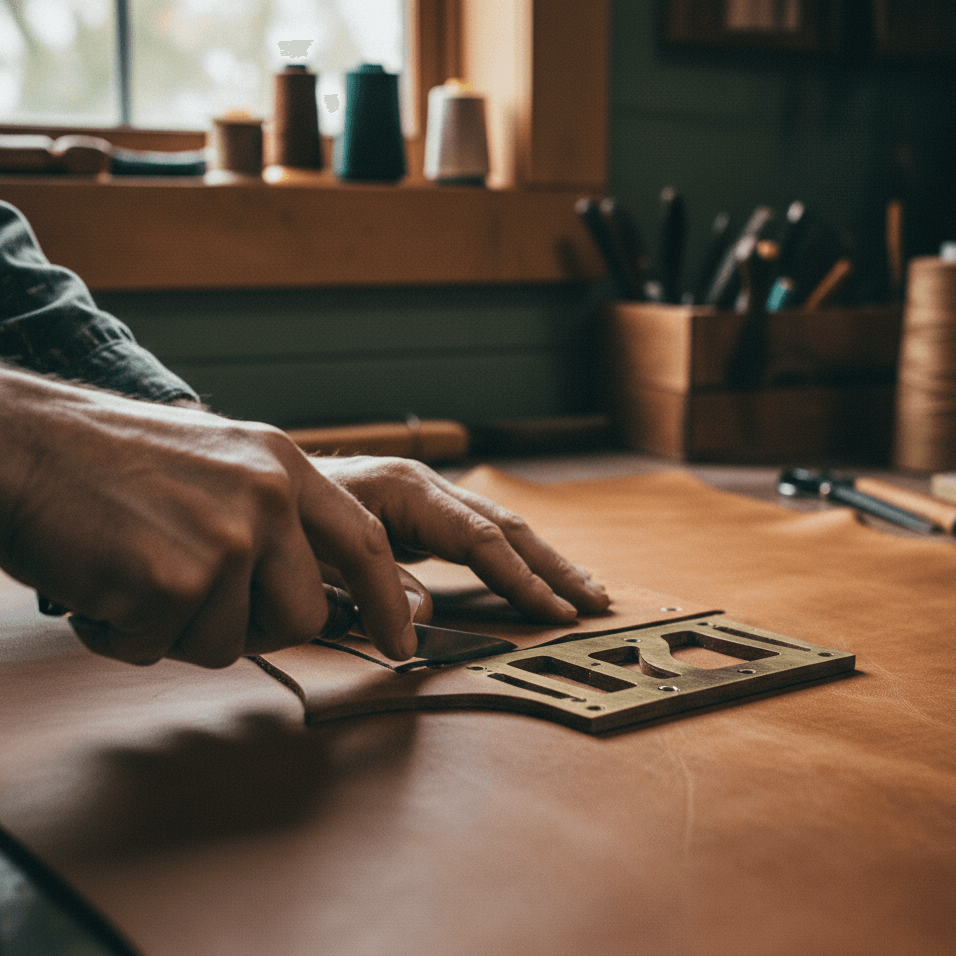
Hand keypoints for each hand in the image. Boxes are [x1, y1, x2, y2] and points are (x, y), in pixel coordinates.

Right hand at [0, 367, 416, 665]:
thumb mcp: (217, 460)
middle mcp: (268, 496)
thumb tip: (310, 587)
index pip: (366, 541)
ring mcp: (227, 537)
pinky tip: (101, 583)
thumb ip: (272, 514)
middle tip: (189, 600)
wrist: (20, 443)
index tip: (403, 638)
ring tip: (132, 574)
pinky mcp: (177, 579)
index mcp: (283, 466)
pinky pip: (165, 649)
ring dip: (175, 630)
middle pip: (303, 616)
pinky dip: (125, 634)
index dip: (388, 597)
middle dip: (251, 629)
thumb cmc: (108, 462)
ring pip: (230, 643)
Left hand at [311, 456, 608, 622]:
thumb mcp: (323, 554)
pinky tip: (538, 576)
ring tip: (586, 589)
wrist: (268, 485)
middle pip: (506, 527)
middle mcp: (427, 488)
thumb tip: (424, 615)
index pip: (481, 538)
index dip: (521, 579)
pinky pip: (483, 537)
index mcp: (407, 492)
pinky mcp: (426, 515)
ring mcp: (429, 499)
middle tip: (595, 601)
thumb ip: (374, 583)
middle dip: (552, 567)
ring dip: (546, 562)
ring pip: (502, 528)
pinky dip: (517, 559)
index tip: (555, 612)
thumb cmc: (290, 520)